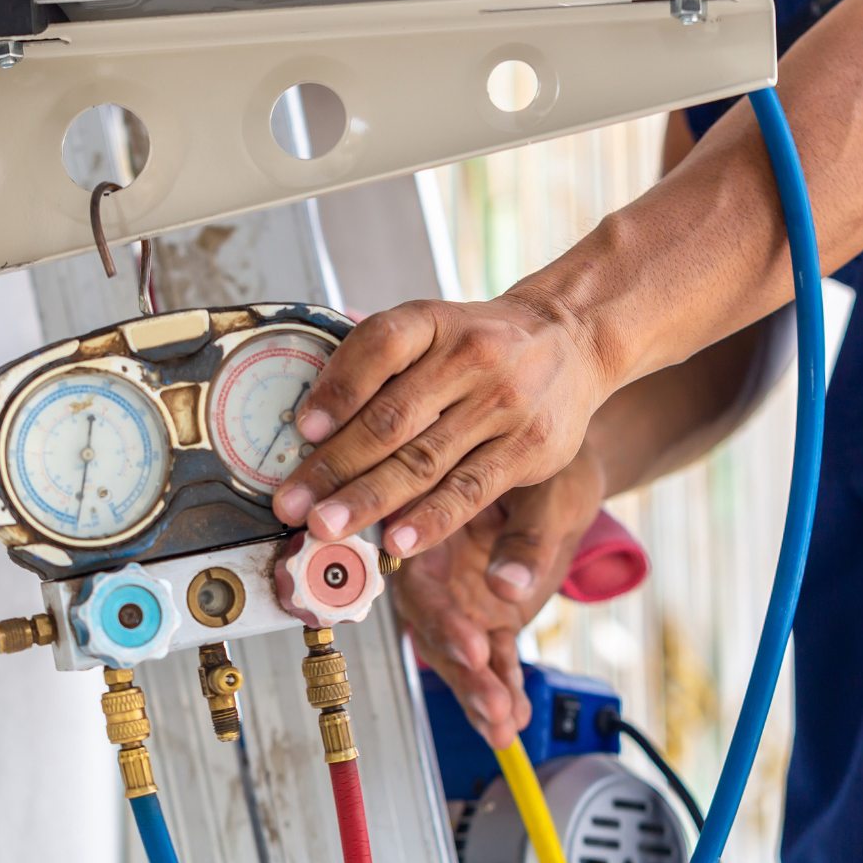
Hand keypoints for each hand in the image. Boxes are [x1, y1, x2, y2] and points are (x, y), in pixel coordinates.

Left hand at [271, 291, 612, 559]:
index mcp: (434, 321)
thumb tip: (313, 429)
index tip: (303, 428)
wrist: (570, 338)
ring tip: (328, 527)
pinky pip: (469, 490)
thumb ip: (379, 367)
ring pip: (424, 460)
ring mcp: (502, 405)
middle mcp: (470, 357)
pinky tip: (396, 540)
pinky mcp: (527, 448)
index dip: (338, 388)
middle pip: (391, 418)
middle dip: (334, 467)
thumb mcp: (432, 329)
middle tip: (292, 504)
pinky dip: (430, 520)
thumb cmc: (480, 344)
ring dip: (369, 500)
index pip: (380, 345)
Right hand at [394, 450, 604, 747]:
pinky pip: (493, 661)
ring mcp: (462, 598)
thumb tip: (509, 587)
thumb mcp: (546, 491)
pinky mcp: (490, 618)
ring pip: (459, 655)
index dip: (441, 618)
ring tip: (503, 725)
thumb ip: (527, 537)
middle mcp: (436, 567)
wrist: (562, 467)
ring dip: (479, 692)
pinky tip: (515, 718)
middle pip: (434, 629)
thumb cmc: (544, 462)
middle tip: (491, 702)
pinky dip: (503, 690)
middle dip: (462, 672)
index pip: (422, 579)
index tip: (470, 647)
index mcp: (431, 524)